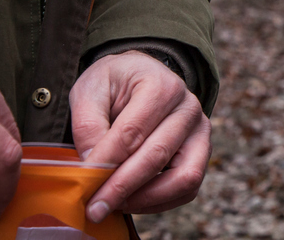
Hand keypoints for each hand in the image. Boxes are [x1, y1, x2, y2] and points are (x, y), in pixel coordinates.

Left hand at [69, 51, 210, 222]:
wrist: (141, 76)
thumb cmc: (114, 83)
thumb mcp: (90, 89)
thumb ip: (87, 124)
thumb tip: (91, 165)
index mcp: (162, 85)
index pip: (133, 131)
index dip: (106, 161)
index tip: (82, 183)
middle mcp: (189, 108)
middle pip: (157, 155)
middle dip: (122, 187)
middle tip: (94, 208)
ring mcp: (200, 132)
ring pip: (184, 177)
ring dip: (146, 199)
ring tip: (114, 206)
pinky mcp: (201, 153)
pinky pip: (188, 189)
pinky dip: (160, 202)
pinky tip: (131, 201)